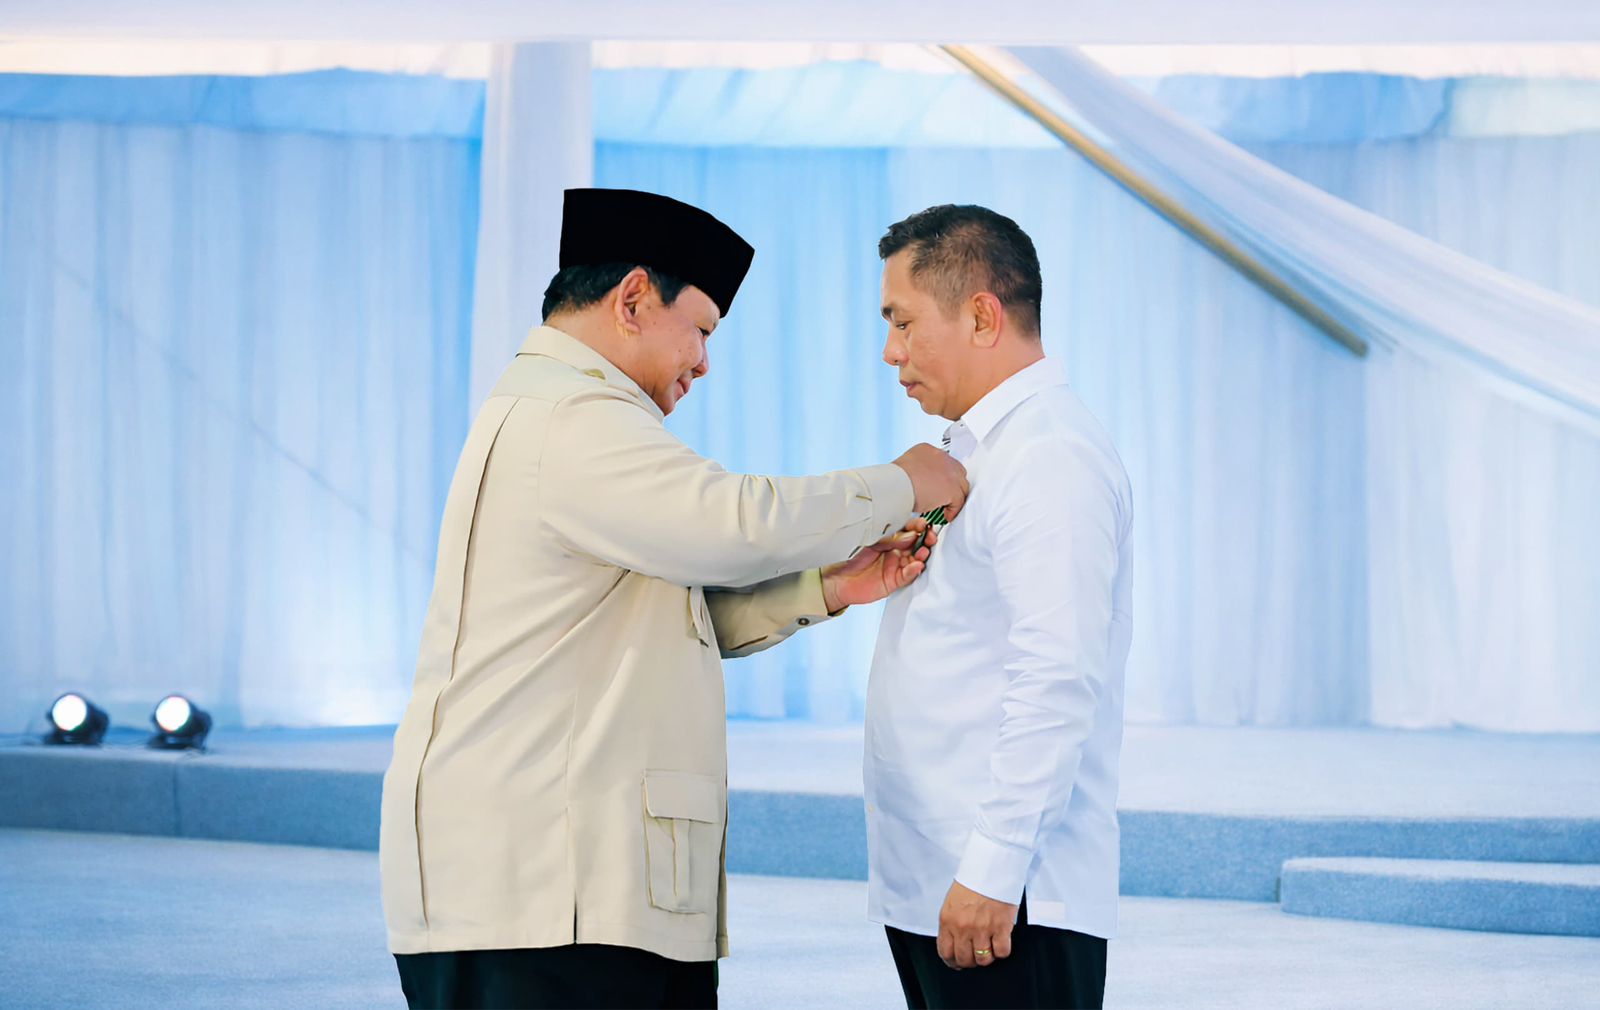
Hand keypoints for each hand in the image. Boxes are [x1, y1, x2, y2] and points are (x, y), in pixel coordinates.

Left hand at [821, 518, 937, 610]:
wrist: (835, 578)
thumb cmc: (848, 557)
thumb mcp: (869, 541)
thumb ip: (889, 538)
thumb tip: (910, 535)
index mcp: (889, 539)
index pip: (908, 530)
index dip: (917, 527)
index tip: (924, 524)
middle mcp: (895, 552)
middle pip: (916, 545)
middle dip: (926, 540)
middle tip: (930, 537)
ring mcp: (895, 566)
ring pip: (915, 560)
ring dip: (922, 555)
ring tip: (924, 551)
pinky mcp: (893, 581)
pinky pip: (907, 575)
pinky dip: (913, 570)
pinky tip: (917, 565)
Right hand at [893, 444, 968, 519]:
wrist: (895, 485)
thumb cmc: (893, 480)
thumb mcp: (904, 469)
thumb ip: (915, 473)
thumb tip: (917, 484)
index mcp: (927, 450)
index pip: (943, 462)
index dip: (942, 476)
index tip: (938, 485)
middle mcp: (940, 457)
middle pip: (956, 471)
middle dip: (952, 484)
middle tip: (945, 497)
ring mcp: (949, 471)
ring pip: (960, 486)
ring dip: (954, 497)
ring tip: (946, 508)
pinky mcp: (952, 488)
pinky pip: (958, 501)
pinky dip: (953, 510)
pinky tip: (946, 515)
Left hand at [937, 880, 1016, 969]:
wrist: (991, 868)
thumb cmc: (972, 883)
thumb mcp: (952, 903)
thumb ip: (951, 924)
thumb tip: (954, 945)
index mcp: (947, 920)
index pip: (945, 952)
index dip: (951, 962)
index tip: (956, 963)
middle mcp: (963, 927)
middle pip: (964, 959)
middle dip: (969, 962)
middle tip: (974, 956)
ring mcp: (983, 929)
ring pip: (983, 959)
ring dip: (985, 957)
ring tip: (987, 948)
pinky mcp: (1001, 927)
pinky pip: (1002, 952)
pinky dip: (1002, 951)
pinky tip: (1000, 942)